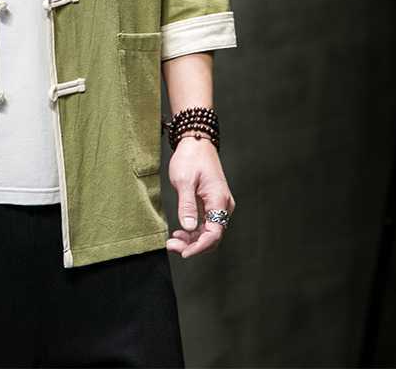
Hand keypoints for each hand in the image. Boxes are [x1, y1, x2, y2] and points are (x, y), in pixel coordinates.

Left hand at [165, 134, 234, 258]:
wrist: (196, 142)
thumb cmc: (191, 158)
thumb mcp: (184, 180)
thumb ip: (187, 205)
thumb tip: (189, 227)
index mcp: (218, 200)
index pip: (214, 233)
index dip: (199, 246)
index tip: (184, 253)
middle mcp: (222, 205)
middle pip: (212, 235)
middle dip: (193, 245)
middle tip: (172, 245)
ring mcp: (218, 205)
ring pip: (208, 231)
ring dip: (192, 239)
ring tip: (173, 240)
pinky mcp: (211, 204)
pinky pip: (205, 223)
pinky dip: (193, 231)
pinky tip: (181, 232)